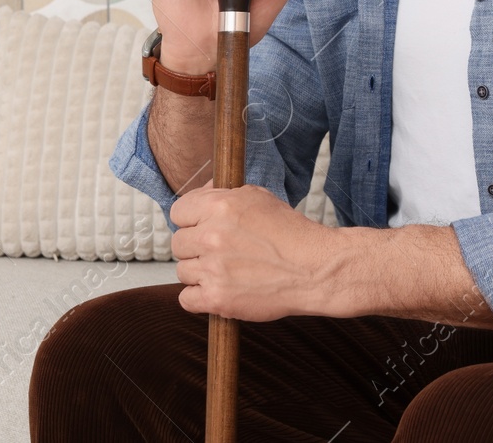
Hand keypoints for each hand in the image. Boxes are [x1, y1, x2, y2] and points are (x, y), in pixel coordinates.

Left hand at [171, 183, 338, 320]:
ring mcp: (212, 269)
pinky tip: (220, 289)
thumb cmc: (291, 233)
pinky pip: (186, 299)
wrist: (315, 269)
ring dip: (200, 273)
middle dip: (196, 248)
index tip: (200, 228)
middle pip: (178, 244)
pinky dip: (200, 297)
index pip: (178, 211)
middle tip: (220, 252)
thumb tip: (200, 194)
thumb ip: (224, 194)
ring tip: (227, 272)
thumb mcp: (259, 198)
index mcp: (219, 207)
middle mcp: (211, 236)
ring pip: (182, 271)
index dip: (190, 220)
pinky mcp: (216, 298)